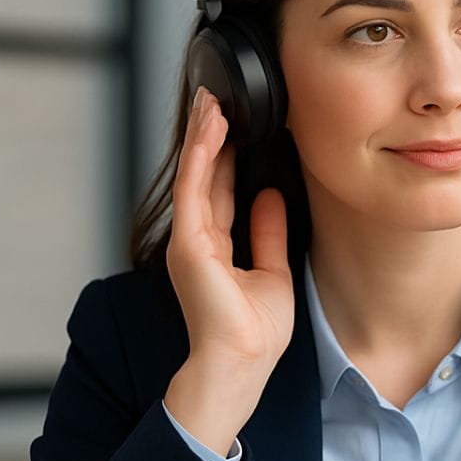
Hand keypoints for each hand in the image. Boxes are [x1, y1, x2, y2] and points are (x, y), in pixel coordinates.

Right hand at [167, 85, 293, 365]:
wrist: (242, 362)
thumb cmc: (254, 332)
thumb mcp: (272, 271)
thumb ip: (267, 232)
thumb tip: (269, 195)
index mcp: (214, 248)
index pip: (219, 190)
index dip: (226, 155)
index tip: (238, 122)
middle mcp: (196, 240)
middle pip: (203, 175)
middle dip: (210, 136)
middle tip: (217, 97)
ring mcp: (189, 241)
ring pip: (194, 174)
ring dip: (203, 135)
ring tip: (212, 99)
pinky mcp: (189, 244)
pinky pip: (194, 188)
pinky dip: (202, 155)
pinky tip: (212, 127)